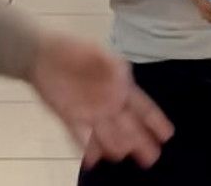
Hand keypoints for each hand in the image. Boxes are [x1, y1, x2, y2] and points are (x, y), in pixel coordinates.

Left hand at [26, 30, 173, 169]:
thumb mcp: (100, 53)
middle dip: (140, 142)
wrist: (43, 55)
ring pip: (106, 134)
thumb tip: (126, 82)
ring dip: (114, 145)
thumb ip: (115, 67)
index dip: (155, 120)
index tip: (167, 135)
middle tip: (151, 158)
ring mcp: (89, 112)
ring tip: (120, 155)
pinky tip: (92, 160)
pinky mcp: (69, 117)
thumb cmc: (76, 50)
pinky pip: (80, 135)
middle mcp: (108, 103)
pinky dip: (86, 147)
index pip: (142, 106)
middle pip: (128, 126)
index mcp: (120, 87)